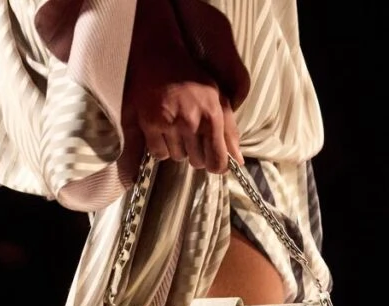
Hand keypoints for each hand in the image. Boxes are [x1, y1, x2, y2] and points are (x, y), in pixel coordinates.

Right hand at [126, 61, 242, 173]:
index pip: (217, 160)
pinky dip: (161, 146)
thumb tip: (238, 160)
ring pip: (177, 157)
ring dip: (178, 148)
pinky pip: (159, 153)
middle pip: (196, 162)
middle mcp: (190, 122)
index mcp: (211, 116)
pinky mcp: (149, 125)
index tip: (213, 162)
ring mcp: (169, 124)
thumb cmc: (191, 78)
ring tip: (176, 126)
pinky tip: (163, 130)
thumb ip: (229, 131)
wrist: (160, 57)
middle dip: (196, 152)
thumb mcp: (217, 98)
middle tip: (191, 133)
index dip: (216, 165)